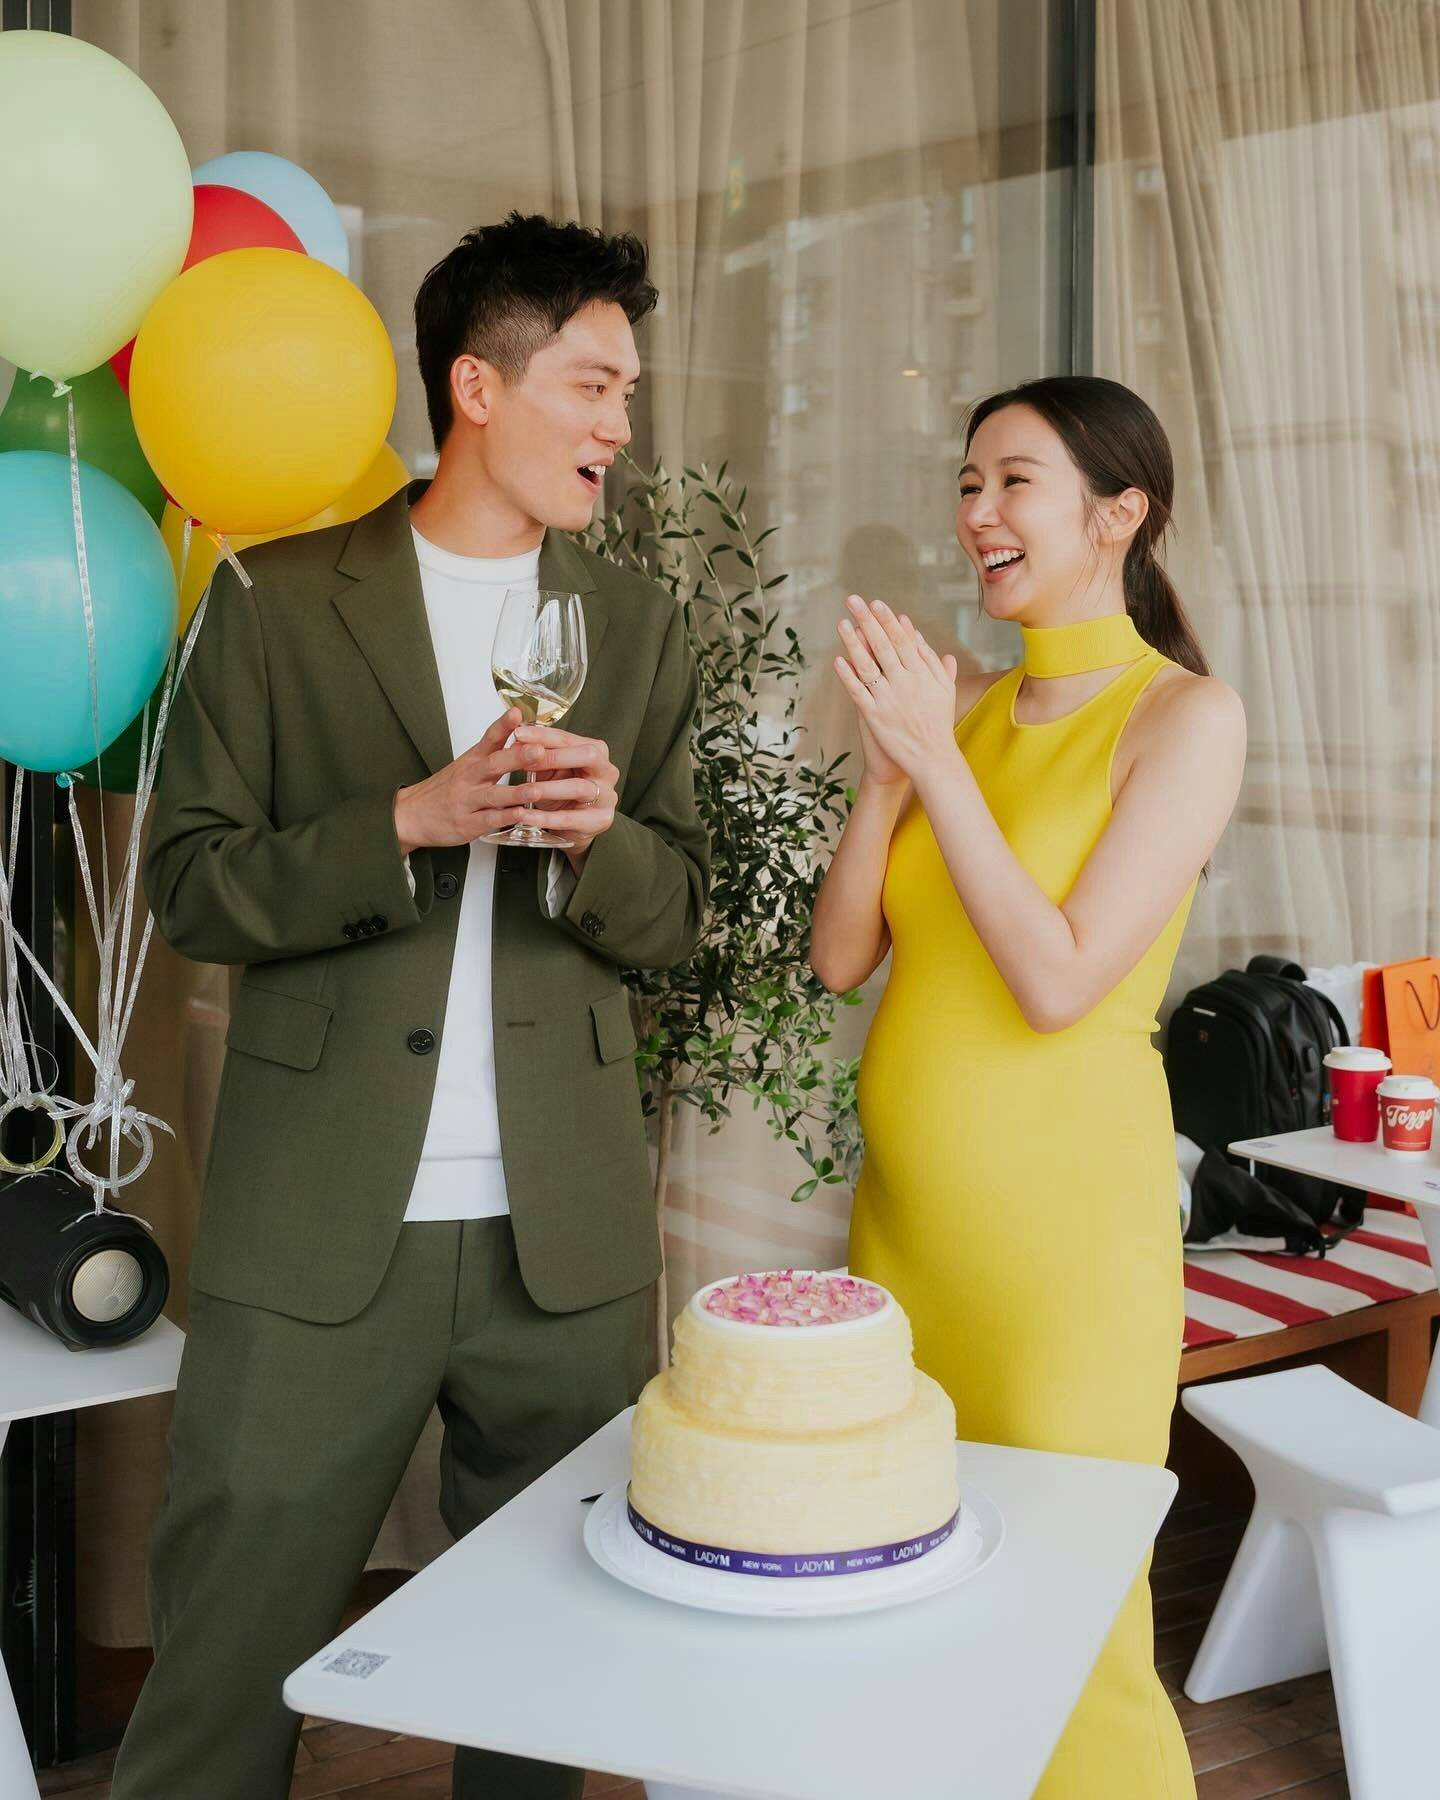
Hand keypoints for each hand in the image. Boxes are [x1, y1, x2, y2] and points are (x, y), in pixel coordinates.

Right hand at [392, 707, 540, 852]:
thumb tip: (524, 739)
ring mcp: (467, 801)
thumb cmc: (443, 789)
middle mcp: (469, 778)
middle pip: (493, 764)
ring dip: (516, 792)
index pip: (489, 738)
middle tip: (538, 750)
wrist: (411, 814)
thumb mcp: (466, 765)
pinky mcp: (467, 824)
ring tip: (537, 790)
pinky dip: (505, 818)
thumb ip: (493, 754)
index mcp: (472, 760)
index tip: (517, 713)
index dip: (503, 725)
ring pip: (493, 795)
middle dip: (517, 757)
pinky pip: (488, 820)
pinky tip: (520, 816)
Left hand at [509, 724, 619, 867]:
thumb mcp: (549, 770)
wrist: (573, 825)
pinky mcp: (602, 820)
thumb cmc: (561, 792)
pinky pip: (571, 819)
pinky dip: (546, 818)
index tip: (518, 733)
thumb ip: (537, 756)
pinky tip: (525, 817)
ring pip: (580, 787)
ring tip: (523, 791)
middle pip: (587, 755)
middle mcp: (607, 771)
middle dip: (553, 757)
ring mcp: (608, 796)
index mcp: (596, 751)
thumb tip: (516, 742)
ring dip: (548, 788)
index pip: (569, 738)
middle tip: (524, 761)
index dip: (543, 735)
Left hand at [834, 596, 958, 782]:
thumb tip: (919, 636)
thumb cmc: (938, 722)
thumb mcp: (945, 690)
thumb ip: (934, 662)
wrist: (932, 757)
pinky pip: (858, 692)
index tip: (876, 604)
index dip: (887, 621)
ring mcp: (888, 699)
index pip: (902, 640)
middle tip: (853, 600)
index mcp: (922, 674)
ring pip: (867, 665)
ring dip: (853, 643)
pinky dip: (848, 676)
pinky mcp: (875, 716)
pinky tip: (838, 660)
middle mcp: (905, 682)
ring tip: (842, 623)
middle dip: (868, 621)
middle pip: (883, 646)